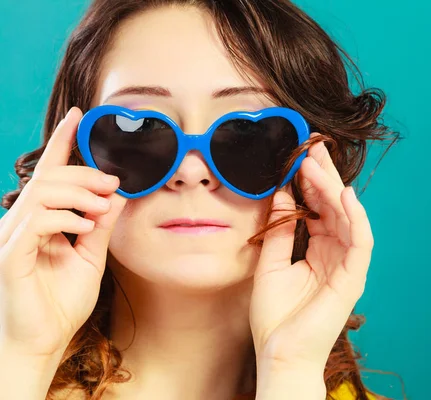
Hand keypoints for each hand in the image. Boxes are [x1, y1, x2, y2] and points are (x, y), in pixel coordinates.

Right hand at [0, 107, 126, 357]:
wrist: (43, 341)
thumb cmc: (61, 301)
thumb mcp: (91, 256)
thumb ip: (101, 225)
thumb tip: (117, 194)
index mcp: (41, 220)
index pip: (49, 172)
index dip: (62, 141)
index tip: (78, 115)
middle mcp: (21, 222)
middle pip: (49, 176)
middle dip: (84, 173)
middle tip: (112, 183)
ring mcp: (11, 237)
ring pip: (43, 191)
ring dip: (79, 193)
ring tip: (102, 208)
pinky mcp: (10, 255)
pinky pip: (38, 220)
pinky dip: (67, 217)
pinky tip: (84, 226)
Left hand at [250, 133, 373, 370]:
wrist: (279, 352)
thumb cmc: (275, 315)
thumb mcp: (270, 262)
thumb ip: (280, 229)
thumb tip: (283, 194)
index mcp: (318, 250)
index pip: (319, 208)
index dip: (310, 183)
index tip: (298, 158)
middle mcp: (336, 253)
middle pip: (335, 207)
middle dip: (324, 177)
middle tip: (312, 149)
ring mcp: (347, 264)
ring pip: (348, 217)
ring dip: (334, 189)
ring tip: (318, 165)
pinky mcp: (353, 277)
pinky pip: (360, 241)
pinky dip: (355, 217)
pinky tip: (343, 194)